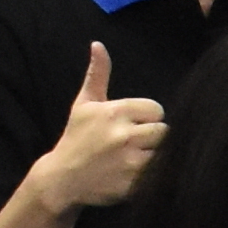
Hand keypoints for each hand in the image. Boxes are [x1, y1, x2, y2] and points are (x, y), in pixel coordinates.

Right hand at [28, 39, 170, 218]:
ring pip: (164, 153)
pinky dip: (153, 176)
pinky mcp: (134, 183)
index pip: (156, 110)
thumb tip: (98, 44)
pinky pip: (160, 175)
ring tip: (136, 159)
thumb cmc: (77, 138)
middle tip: (135, 145)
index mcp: (115, 113)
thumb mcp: (84, 104)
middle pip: (164, 131)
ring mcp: (130, 161)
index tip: (134, 126)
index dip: (148, 119)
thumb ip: (97, 75)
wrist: (62, 179)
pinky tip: (136, 173)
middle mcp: (124, 135)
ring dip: (155, 156)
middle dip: (153, 138)